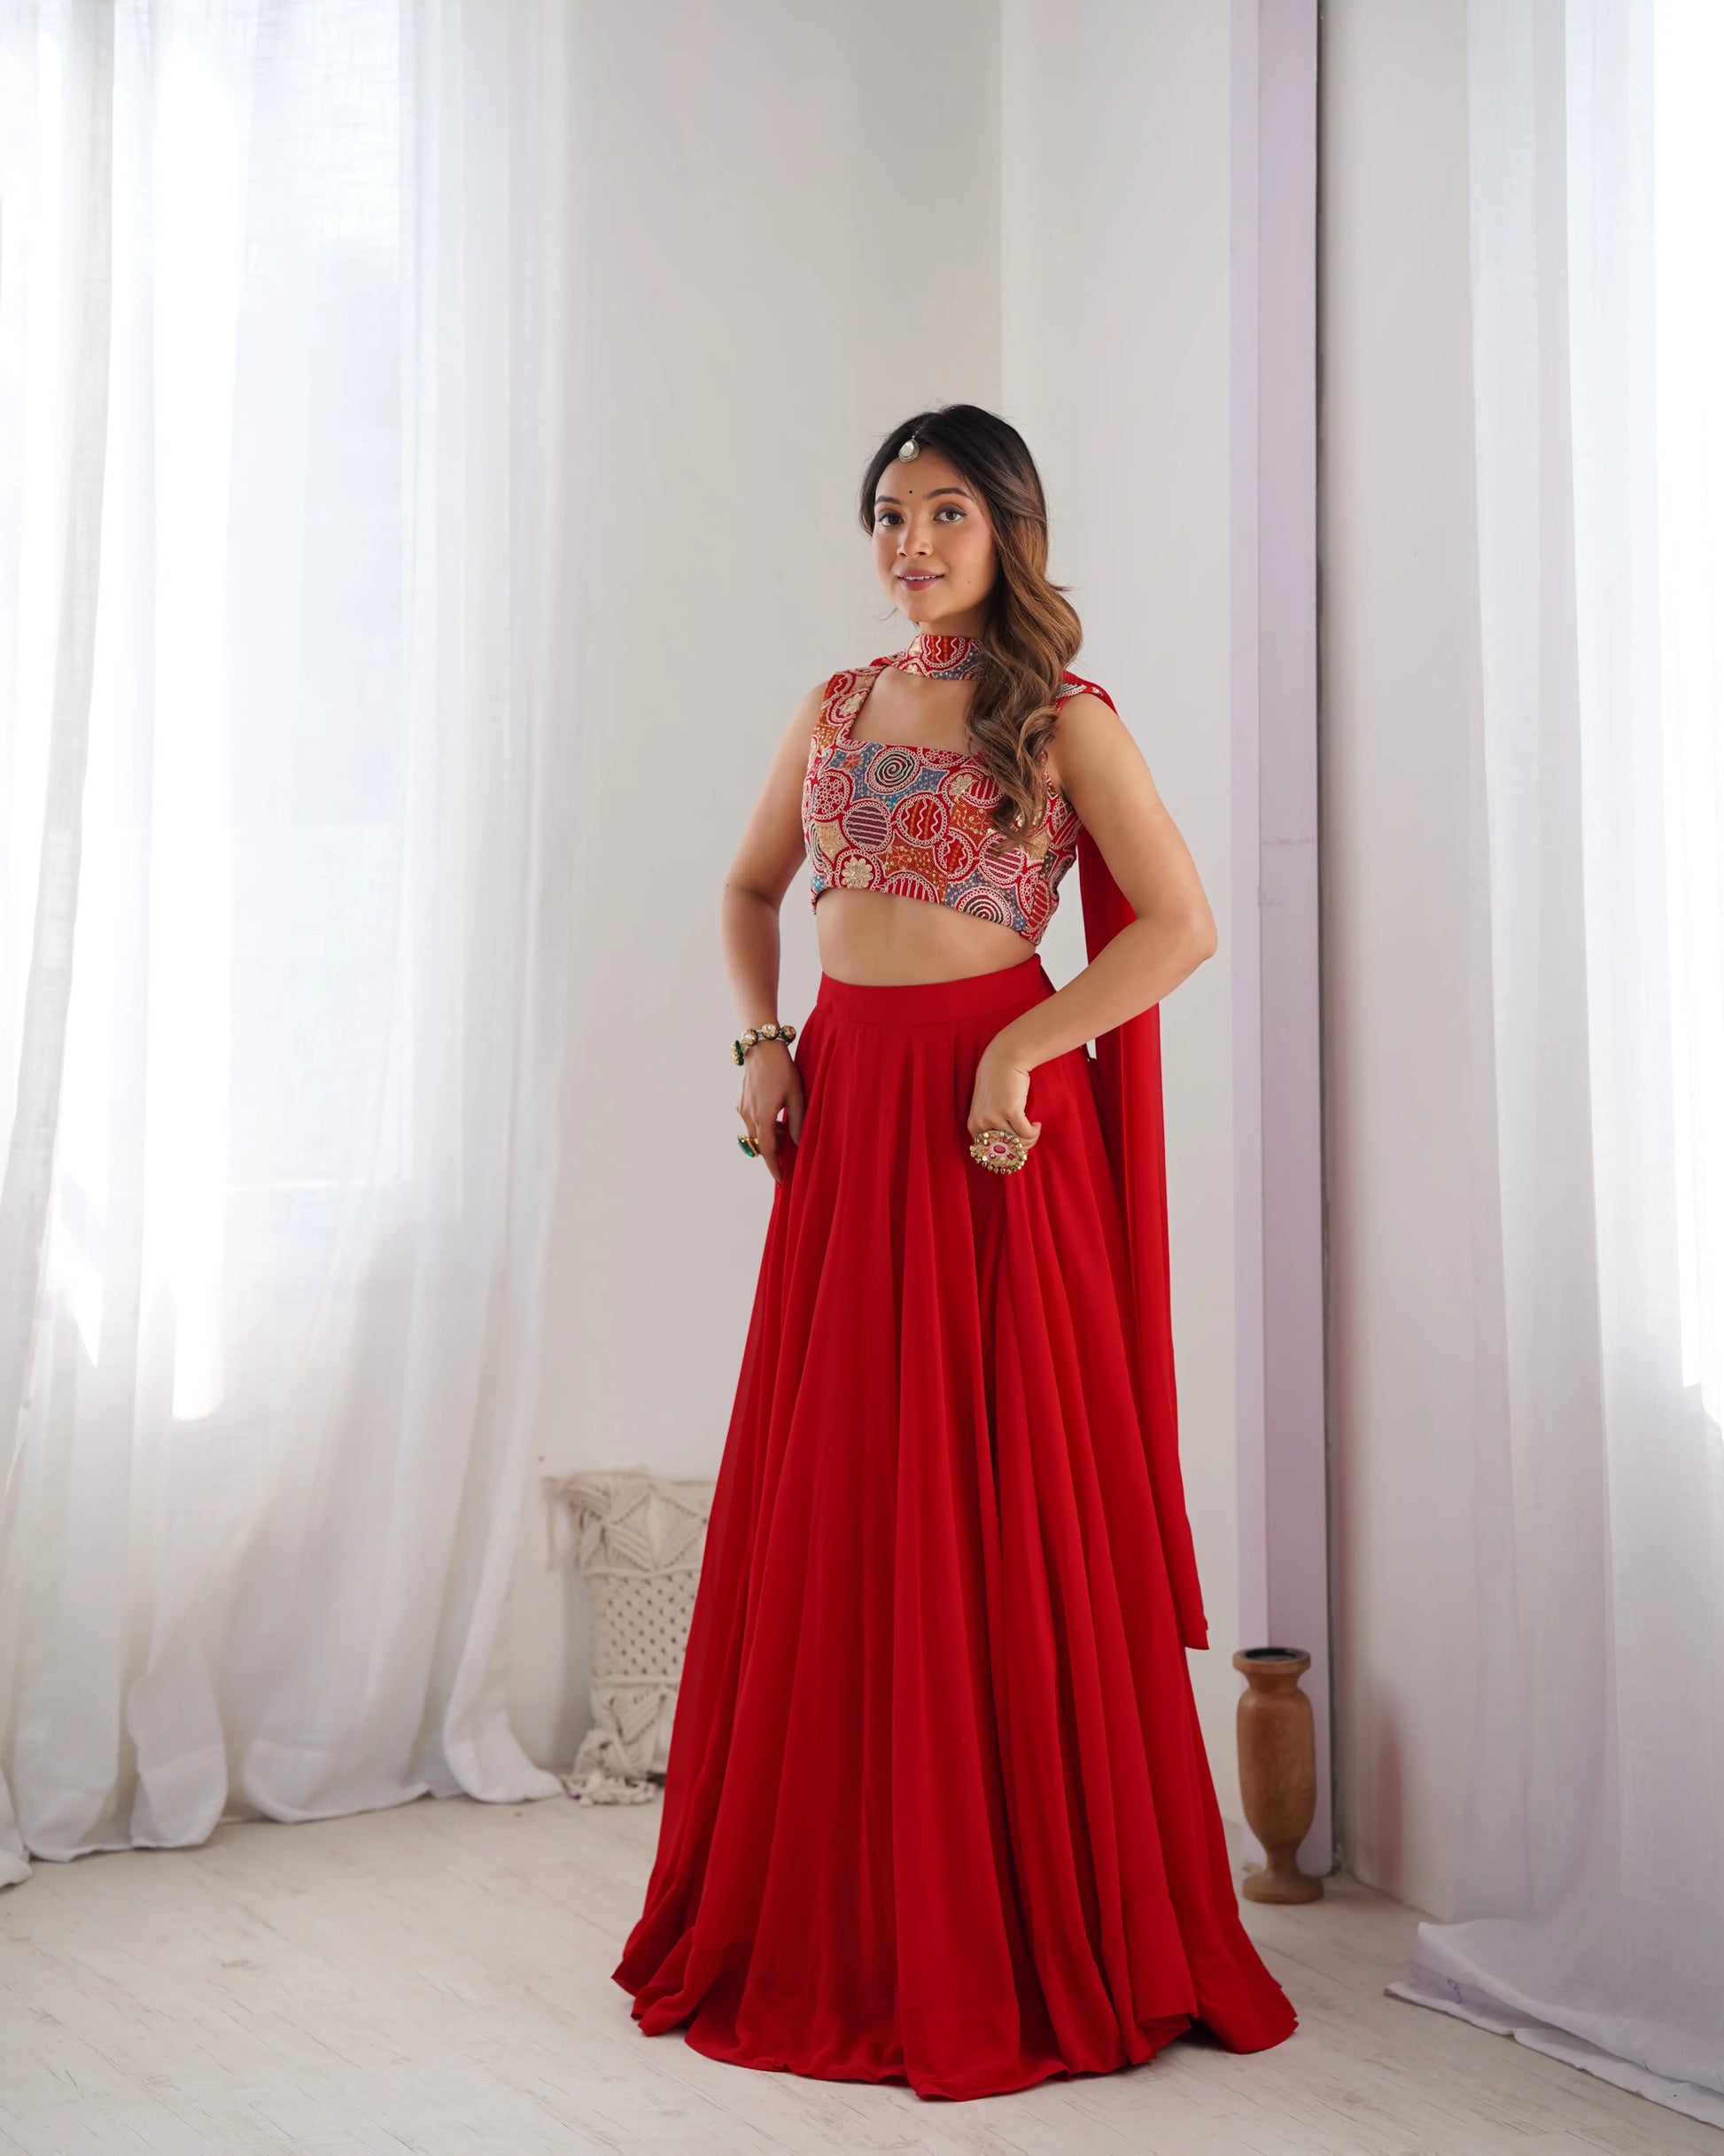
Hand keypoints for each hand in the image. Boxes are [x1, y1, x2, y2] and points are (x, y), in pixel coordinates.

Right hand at [736, 1039, 803, 1185]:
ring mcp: (741, 1108)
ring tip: (785, 1129)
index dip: (774, 1167)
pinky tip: (774, 1114)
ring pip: (755, 1133)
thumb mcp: (796, 1095)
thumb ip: (797, 1121)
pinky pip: (750, 1121)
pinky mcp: (740, 1101)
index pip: (768, 1151)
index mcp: (763, 1117)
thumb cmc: (783, 1069)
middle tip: (788, 1155)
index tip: (781, 1180)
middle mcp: (748, 1116)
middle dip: (773, 1152)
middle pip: (760, 1144)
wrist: (762, 1047)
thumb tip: (798, 1143)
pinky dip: (762, 1125)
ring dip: (769, 1136)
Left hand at [967, 1033, 1041, 1161]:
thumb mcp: (989, 1107)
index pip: (991, 1152)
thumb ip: (994, 1127)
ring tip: (1034, 1129)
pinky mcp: (1009, 1111)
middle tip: (1031, 1138)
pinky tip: (1036, 1124)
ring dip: (1031, 1138)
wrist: (1004, 1060)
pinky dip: (1034, 1131)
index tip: (1019, 1146)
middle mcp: (981, 1124)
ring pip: (1018, 1142)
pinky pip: (1026, 1133)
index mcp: (974, 1126)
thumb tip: (1011, 1149)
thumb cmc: (999, 1083)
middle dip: (1022, 1147)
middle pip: (1006, 1149)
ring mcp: (994, 1118)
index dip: (1008, 1152)